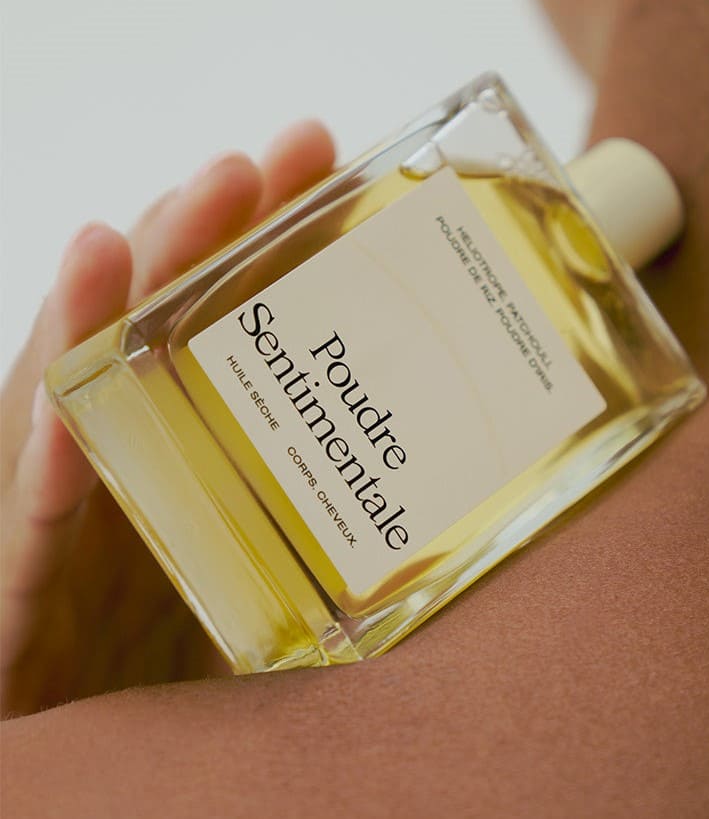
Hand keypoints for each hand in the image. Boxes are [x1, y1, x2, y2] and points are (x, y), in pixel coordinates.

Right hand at [0, 121, 334, 717]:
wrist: (125, 773)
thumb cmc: (214, 663)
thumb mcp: (298, 571)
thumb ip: (348, 514)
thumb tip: (456, 457)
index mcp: (201, 445)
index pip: (225, 318)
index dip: (262, 236)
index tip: (317, 160)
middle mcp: (133, 459)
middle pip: (150, 330)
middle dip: (189, 241)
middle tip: (247, 168)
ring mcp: (70, 518)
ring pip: (72, 397)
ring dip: (91, 317)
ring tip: (117, 240)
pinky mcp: (24, 592)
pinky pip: (30, 530)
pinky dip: (45, 473)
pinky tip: (64, 422)